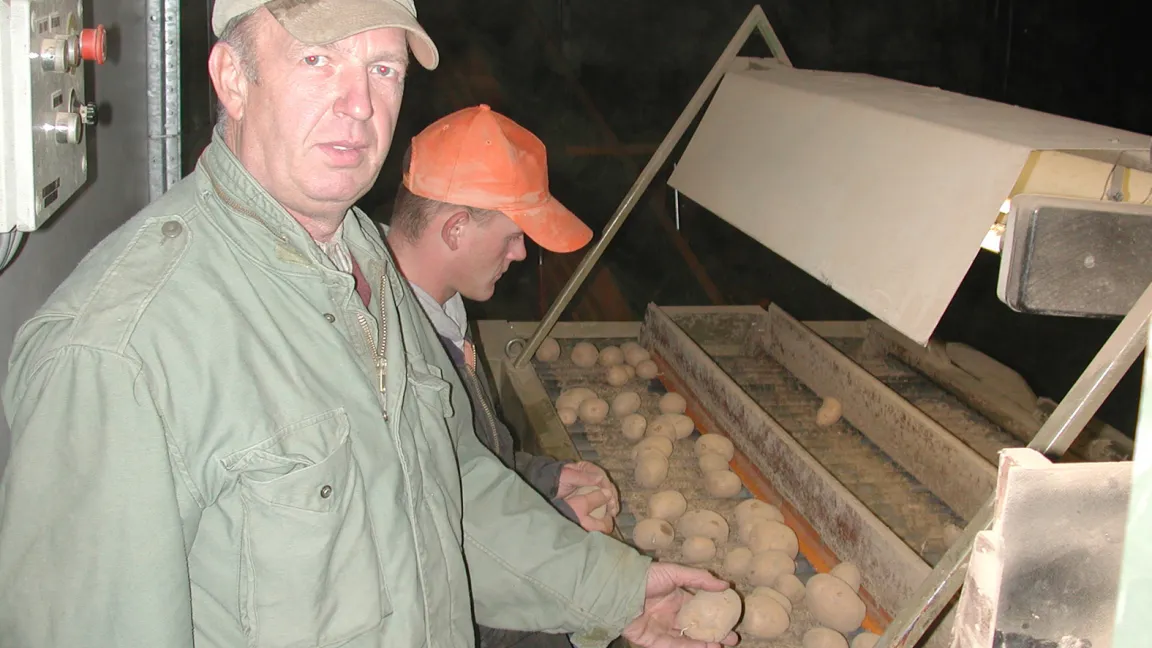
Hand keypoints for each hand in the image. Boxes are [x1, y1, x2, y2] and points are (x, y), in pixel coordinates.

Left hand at [558, 462, 620, 530]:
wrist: (546, 487)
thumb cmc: (557, 480)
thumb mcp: (568, 476)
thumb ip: (583, 477)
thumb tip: (601, 478)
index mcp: (588, 468)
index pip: (602, 477)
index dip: (607, 487)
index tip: (610, 497)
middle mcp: (592, 476)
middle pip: (607, 485)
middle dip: (612, 497)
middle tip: (614, 508)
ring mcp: (592, 486)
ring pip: (607, 493)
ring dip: (612, 502)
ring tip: (614, 513)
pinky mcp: (590, 496)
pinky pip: (601, 499)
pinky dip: (606, 506)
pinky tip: (609, 514)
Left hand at [622, 563, 738, 647]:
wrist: (620, 589)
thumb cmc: (646, 577)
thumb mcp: (674, 573)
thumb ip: (699, 579)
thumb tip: (725, 584)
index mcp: (676, 598)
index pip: (700, 608)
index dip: (715, 613)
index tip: (732, 617)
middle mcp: (670, 614)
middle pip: (696, 627)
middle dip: (714, 633)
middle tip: (733, 638)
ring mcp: (661, 628)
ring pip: (687, 639)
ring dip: (705, 643)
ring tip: (722, 645)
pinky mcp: (652, 640)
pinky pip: (673, 646)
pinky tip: (705, 647)